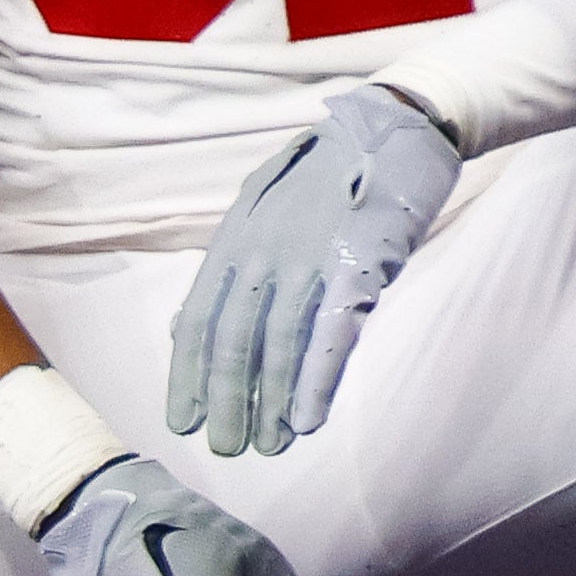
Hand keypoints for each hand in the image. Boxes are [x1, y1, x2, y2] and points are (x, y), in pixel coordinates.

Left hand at [166, 81, 465, 458]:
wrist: (394, 126)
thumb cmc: (329, 176)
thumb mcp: (262, 211)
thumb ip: (230, 266)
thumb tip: (187, 325)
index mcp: (237, 238)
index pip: (200, 318)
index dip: (188, 373)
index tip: (181, 419)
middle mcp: (264, 250)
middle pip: (235, 339)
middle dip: (227, 400)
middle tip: (225, 450)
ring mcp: (311, 256)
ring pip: (279, 343)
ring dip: (270, 403)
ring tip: (267, 447)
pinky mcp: (361, 263)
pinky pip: (332, 333)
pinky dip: (316, 380)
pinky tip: (308, 421)